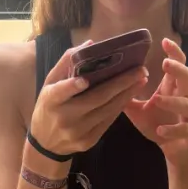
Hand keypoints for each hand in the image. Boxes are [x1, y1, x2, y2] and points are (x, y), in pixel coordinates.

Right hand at [29, 43, 148, 160]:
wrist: (46, 144)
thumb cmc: (48, 107)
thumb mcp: (49, 84)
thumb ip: (66, 63)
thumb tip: (89, 44)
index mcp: (50, 101)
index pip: (60, 93)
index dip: (72, 87)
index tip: (85, 80)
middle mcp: (64, 117)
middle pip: (96, 99)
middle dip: (120, 83)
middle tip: (139, 70)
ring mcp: (77, 132)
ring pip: (107, 110)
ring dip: (127, 94)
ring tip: (141, 80)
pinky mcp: (88, 141)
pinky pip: (108, 121)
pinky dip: (120, 106)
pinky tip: (130, 95)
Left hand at [124, 37, 187, 167]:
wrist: (174, 151)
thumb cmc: (157, 126)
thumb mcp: (137, 111)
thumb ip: (126, 97)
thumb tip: (106, 83)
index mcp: (172, 89)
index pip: (177, 65)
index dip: (174, 52)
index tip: (164, 41)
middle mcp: (185, 98)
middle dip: (178, 68)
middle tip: (165, 63)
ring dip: (173, 102)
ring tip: (157, 101)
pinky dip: (174, 130)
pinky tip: (160, 131)